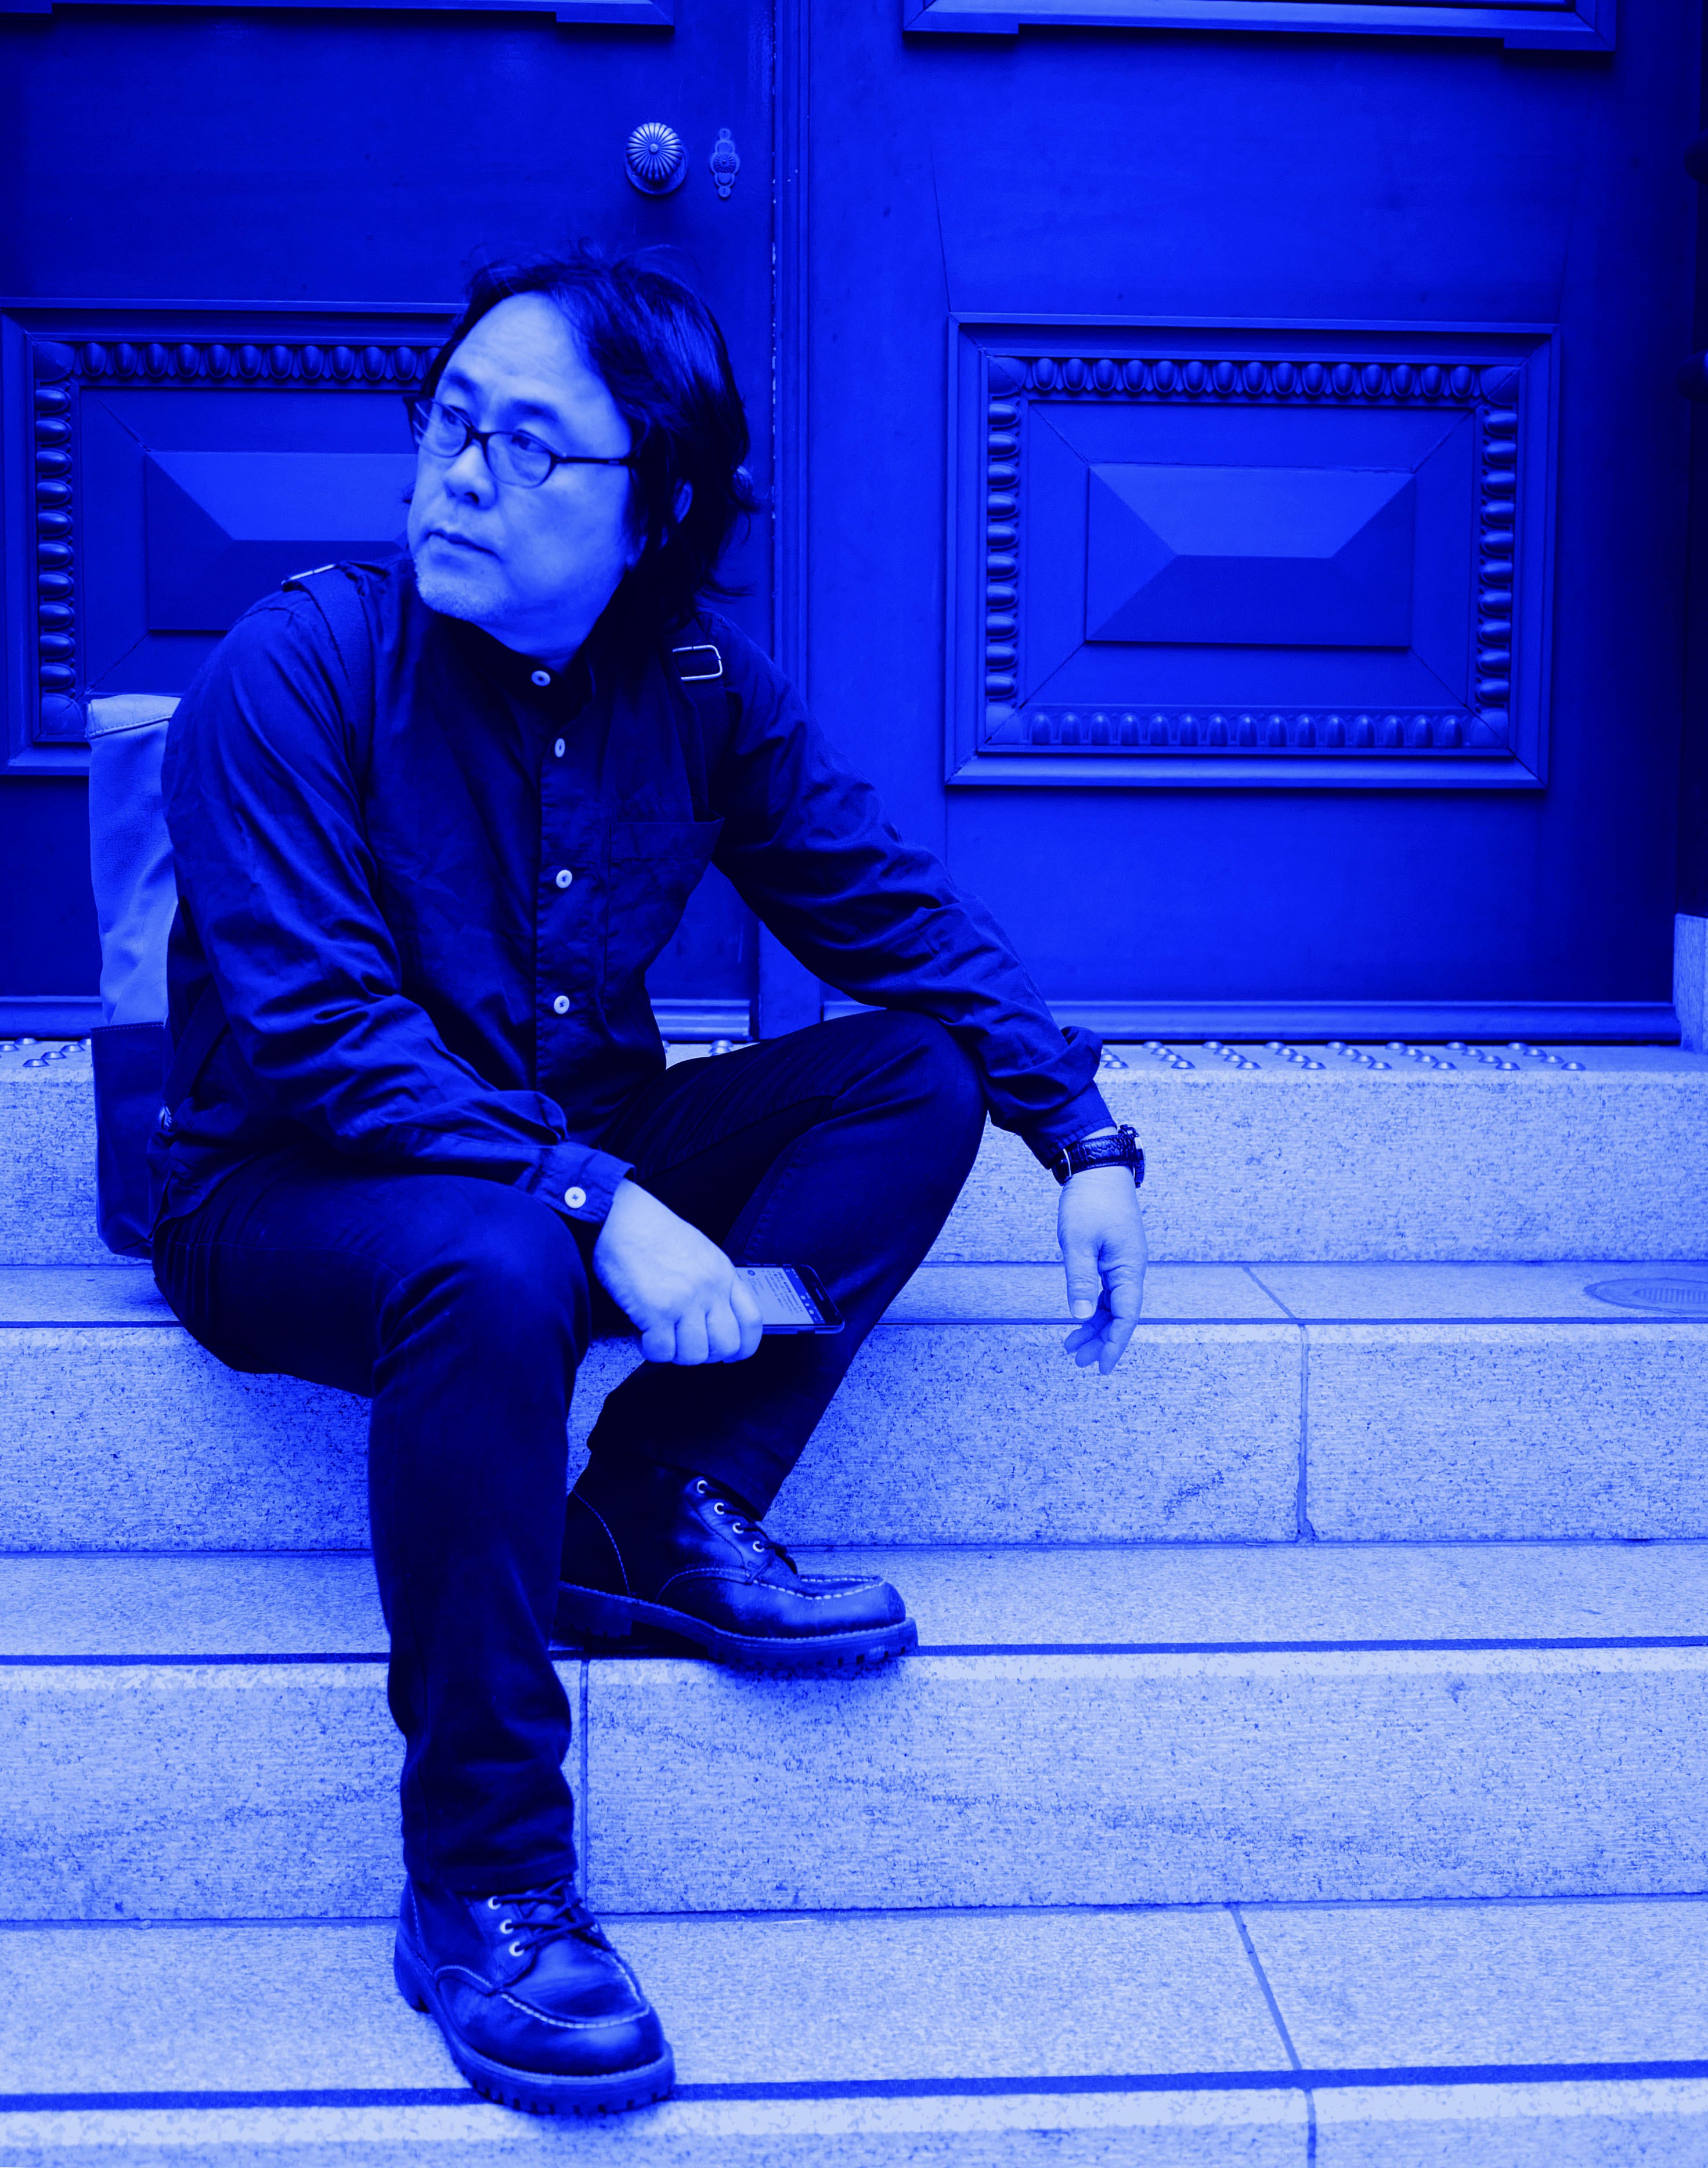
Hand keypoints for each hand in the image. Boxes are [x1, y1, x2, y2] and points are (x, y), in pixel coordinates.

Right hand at [592, 1180, 763, 1364]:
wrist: (621, 1218)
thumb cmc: (653, 1232)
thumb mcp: (699, 1252)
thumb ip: (712, 1283)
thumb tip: (712, 1318)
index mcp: (723, 1274)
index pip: (752, 1322)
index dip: (743, 1347)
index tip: (730, 1355)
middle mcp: (710, 1289)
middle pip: (726, 1345)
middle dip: (706, 1354)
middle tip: (686, 1344)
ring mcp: (685, 1301)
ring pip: (694, 1355)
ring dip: (675, 1353)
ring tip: (661, 1336)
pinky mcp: (656, 1311)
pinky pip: (661, 1351)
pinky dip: (651, 1349)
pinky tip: (643, 1333)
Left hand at [1058, 1165, 1147, 1374]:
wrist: (1098, 1168)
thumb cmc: (1090, 1201)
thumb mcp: (1078, 1242)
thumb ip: (1079, 1280)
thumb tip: (1078, 1316)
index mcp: (1129, 1268)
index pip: (1126, 1316)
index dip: (1115, 1343)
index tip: (1102, 1366)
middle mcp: (1131, 1269)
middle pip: (1120, 1315)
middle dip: (1101, 1340)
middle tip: (1078, 1361)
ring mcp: (1123, 1263)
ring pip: (1112, 1304)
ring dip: (1095, 1326)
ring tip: (1073, 1346)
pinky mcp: (1114, 1256)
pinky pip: (1107, 1290)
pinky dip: (1093, 1307)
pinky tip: (1079, 1317)